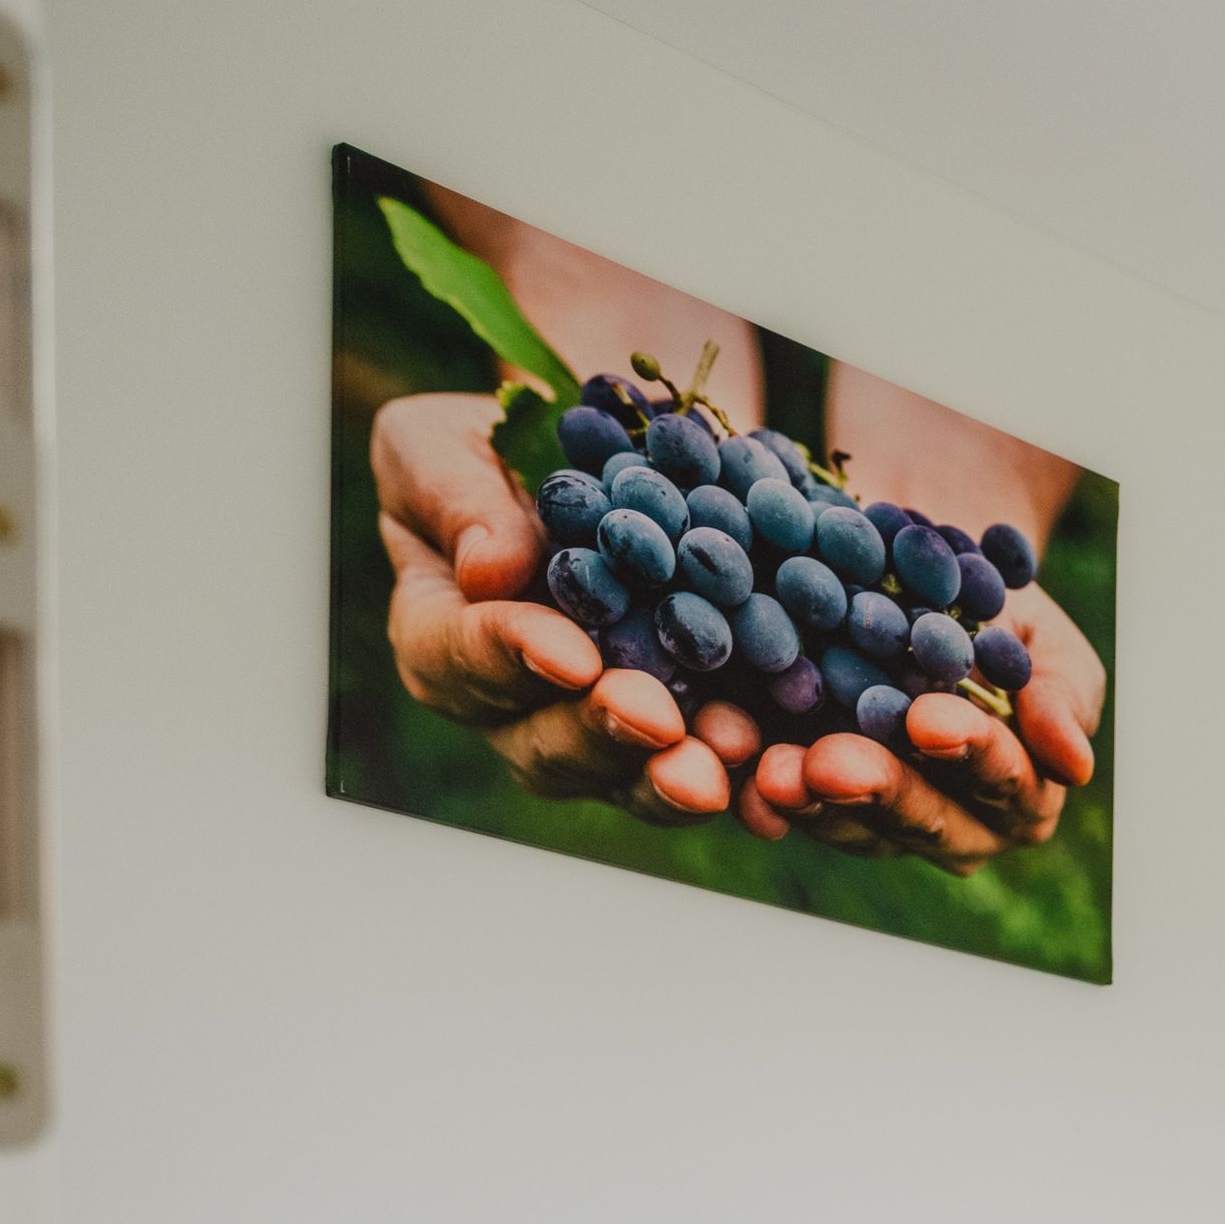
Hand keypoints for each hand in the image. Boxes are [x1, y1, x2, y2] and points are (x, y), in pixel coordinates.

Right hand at [370, 393, 733, 823]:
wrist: (603, 464)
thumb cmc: (494, 446)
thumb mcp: (443, 443)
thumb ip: (453, 498)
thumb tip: (488, 571)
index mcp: (440, 636)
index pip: (456, 659)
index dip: (509, 659)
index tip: (571, 656)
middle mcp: (513, 708)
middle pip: (544, 745)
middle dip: (603, 734)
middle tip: (657, 719)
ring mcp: (600, 733)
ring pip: (627, 777)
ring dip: (676, 775)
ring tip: (729, 752)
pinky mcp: (685, 738)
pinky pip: (712, 774)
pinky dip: (749, 780)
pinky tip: (784, 772)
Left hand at [748, 587, 1106, 864]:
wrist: (905, 565)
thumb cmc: (990, 602)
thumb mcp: (1041, 638)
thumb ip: (1062, 697)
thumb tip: (1076, 765)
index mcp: (1020, 790)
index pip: (1002, 779)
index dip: (970, 753)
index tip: (930, 720)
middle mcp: (954, 822)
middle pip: (924, 819)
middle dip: (878, 790)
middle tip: (833, 763)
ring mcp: (876, 819)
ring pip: (852, 826)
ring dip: (811, 801)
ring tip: (775, 770)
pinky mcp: (806, 798)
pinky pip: (785, 809)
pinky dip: (756, 792)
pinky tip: (733, 767)